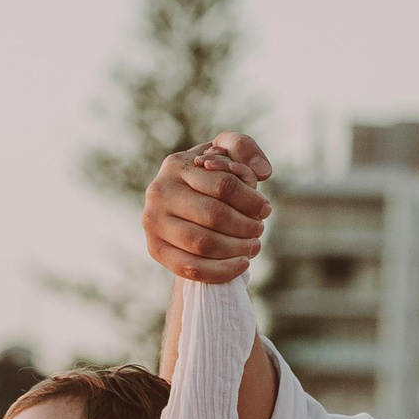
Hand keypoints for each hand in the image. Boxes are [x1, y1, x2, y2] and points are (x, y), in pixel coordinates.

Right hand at [143, 133, 272, 282]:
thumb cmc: (209, 178)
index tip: (265, 209)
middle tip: (258, 230)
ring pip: (203, 243)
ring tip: (252, 246)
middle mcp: (159, 192)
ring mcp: (153, 222)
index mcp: (177, 164)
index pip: (224, 185)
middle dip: (245, 226)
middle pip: (214, 215)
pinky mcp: (155, 249)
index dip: (251, 200)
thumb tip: (263, 171)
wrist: (181, 207)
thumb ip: (244, 148)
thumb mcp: (224, 152)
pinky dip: (221, 271)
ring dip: (236, 248)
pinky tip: (241, 265)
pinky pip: (191, 268)